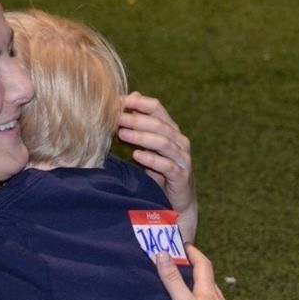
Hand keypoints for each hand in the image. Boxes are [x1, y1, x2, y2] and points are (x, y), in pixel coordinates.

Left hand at [118, 92, 197, 240]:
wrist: (176, 202)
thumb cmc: (158, 170)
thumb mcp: (147, 145)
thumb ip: (140, 123)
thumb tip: (130, 96)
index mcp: (171, 129)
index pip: (156, 108)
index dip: (138, 102)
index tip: (118, 101)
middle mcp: (179, 141)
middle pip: (158, 124)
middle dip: (135, 119)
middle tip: (116, 118)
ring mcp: (182, 158)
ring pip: (163, 142)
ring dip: (141, 137)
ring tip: (122, 134)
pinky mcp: (182, 176)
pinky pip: (167, 165)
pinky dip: (151, 159)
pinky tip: (137, 155)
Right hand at [155, 245, 242, 299]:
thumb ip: (172, 280)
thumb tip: (163, 253)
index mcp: (209, 292)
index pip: (203, 265)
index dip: (194, 253)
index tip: (185, 246)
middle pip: (211, 281)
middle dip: (200, 271)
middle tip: (188, 267)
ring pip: (218, 298)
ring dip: (208, 291)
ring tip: (198, 292)